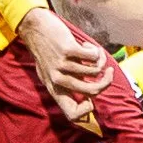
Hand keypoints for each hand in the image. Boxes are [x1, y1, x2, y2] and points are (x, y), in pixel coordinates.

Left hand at [18, 6, 108, 125]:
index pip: (72, 114)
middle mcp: (57, 80)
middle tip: (108, 72)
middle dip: (107, 81)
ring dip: (99, 59)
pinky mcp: (68, 50)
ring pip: (95, 71)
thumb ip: (66, 86)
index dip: (87, 111)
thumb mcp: (51, 73)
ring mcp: (62, 66)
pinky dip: (95, 50)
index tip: (93, 98)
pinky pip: (93, 57)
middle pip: (92, 91)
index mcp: (54, 89)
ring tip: (92, 52)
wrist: (34, 27)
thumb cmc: (46, 50)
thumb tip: (90, 99)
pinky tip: (87, 46)